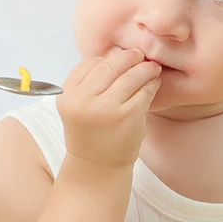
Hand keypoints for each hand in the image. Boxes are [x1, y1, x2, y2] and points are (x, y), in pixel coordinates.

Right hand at [58, 47, 161, 170]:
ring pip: (130, 76)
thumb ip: (90, 84)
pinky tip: (154, 83)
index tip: (119, 56)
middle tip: (140, 55)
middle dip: (128, 57)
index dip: (106, 58)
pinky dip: (151, 84)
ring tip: (152, 67)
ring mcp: (106, 108)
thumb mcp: (78, 108)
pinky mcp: (127, 116)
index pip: (87, 65)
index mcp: (68, 96)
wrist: (97, 167)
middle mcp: (83, 100)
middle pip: (109, 66)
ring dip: (144, 68)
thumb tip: (117, 54)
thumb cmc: (91, 135)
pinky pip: (143, 92)